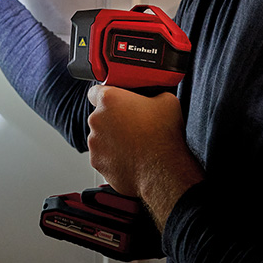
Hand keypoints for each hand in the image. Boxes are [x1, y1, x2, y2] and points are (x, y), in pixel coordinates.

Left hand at [86, 85, 203, 229]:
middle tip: (134, 125)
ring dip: (112, 139)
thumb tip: (154, 97)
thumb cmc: (163, 136)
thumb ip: (153, 94)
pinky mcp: (97, 162)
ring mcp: (95, 143)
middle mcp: (97, 119)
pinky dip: (112, 157)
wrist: (163, 171)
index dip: (106, 96)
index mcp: (110, 99)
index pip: (95, 91)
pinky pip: (102, 156)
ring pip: (100, 137)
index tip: (114, 102)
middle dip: (113, 120)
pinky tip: (130, 158)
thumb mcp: (167, 101)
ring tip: (134, 144)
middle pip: (100, 116)